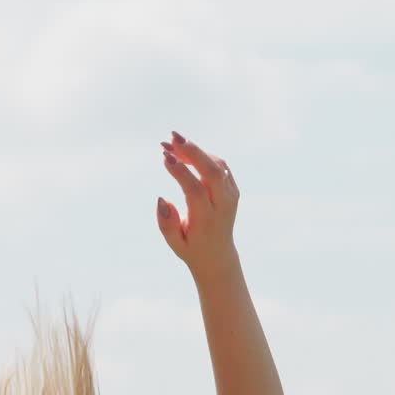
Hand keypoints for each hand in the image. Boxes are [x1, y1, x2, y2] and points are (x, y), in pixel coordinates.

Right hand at [156, 132, 239, 279]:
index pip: (196, 190)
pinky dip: (202, 155)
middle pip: (212, 171)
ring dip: (194, 151)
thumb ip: (167, 224)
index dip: (181, 172)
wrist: (218, 255)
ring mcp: (230, 195)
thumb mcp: (175, 243)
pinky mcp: (232, 188)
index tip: (164, 157)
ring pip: (216, 164)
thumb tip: (162, 200)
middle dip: (192, 151)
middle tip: (171, 138)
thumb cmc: (191, 247)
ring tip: (171, 143)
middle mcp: (223, 205)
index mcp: (207, 220)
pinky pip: (219, 165)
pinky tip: (184, 151)